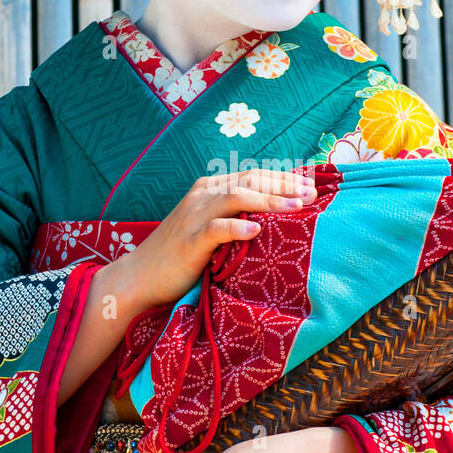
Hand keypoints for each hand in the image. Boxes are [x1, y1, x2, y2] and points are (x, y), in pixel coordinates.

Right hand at [118, 167, 316, 310]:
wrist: (140, 277)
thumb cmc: (180, 256)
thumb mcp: (209, 228)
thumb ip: (234, 217)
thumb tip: (274, 219)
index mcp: (209, 189)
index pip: (253, 175)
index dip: (283, 178)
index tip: (310, 187)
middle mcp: (202, 195)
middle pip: (250, 181)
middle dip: (284, 185)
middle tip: (312, 194)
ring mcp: (194, 216)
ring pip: (237, 198)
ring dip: (270, 200)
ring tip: (297, 207)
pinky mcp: (189, 241)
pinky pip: (216, 229)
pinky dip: (237, 227)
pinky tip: (257, 230)